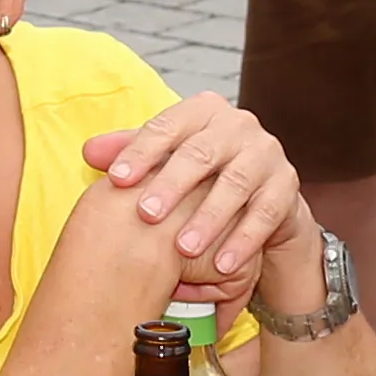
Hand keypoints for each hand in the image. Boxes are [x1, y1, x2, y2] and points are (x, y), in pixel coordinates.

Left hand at [74, 93, 309, 296]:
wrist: (261, 201)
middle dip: (172, 185)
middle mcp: (238, 125)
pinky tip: (224, 265)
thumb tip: (88, 152)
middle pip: (201, 153)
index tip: (115, 180)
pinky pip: (266, 213)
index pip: (167, 125)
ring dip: (209, 218)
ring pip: (236, 184)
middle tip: (146, 214)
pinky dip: (244, 240)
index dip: (140, 151)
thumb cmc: (203, 179)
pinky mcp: (287, 186)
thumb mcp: (167, 162)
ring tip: (184, 247)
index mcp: (204, 110)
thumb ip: (130, 153)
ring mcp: (266, 153)